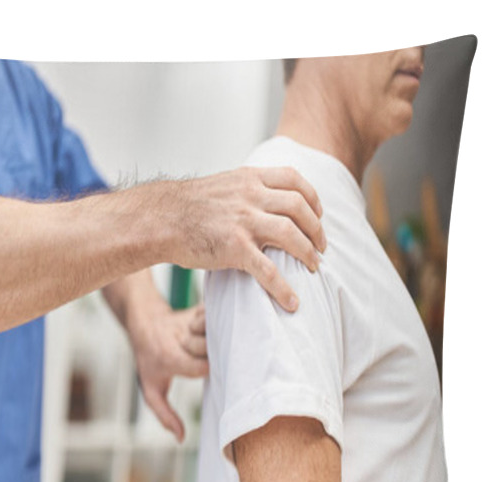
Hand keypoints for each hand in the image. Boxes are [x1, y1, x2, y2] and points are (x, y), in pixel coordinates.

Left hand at [127, 299, 207, 442]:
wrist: (144, 322)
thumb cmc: (149, 360)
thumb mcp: (151, 389)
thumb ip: (164, 415)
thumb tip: (181, 439)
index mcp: (169, 358)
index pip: (198, 365)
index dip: (208, 370)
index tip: (217, 376)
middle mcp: (178, 338)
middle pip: (207, 346)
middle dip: (214, 352)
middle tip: (220, 360)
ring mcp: (188, 322)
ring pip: (212, 326)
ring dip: (218, 334)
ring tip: (219, 343)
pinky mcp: (196, 310)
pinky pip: (214, 314)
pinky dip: (220, 320)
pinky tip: (220, 329)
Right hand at [154, 166, 325, 311]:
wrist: (161, 219)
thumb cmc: (186, 208)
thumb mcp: (221, 186)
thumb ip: (245, 191)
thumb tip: (262, 203)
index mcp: (249, 179)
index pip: (294, 180)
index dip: (313, 197)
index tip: (318, 214)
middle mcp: (251, 196)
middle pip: (300, 208)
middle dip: (317, 229)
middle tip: (320, 247)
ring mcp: (244, 222)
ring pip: (292, 235)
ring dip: (308, 253)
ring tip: (313, 267)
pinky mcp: (235, 248)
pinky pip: (268, 270)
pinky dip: (284, 288)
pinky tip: (291, 302)